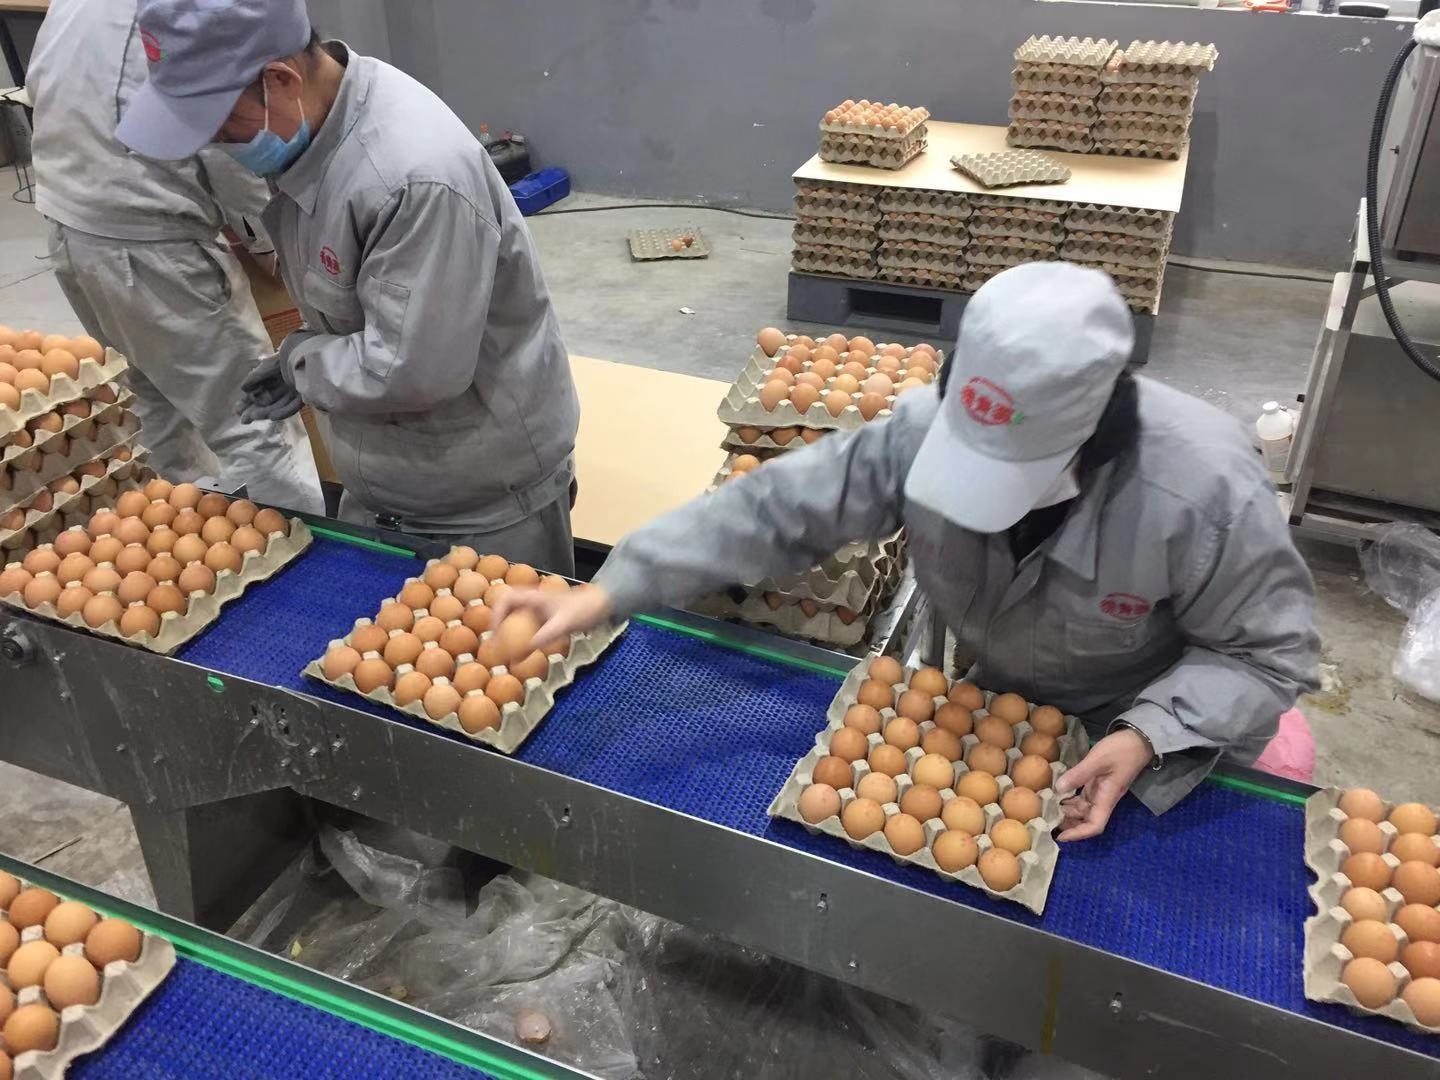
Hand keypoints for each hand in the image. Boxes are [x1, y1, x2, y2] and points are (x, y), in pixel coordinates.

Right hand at [238, 354, 302, 422]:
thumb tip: (243, 390)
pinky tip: (272, 417)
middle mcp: (280, 390)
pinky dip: (283, 412)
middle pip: (266, 405)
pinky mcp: (303, 396)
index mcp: (270, 383)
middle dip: (254, 412)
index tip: (237, 411)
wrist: (303, 352)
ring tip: (254, 416)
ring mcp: (291, 394)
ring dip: (265, 413)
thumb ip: (255, 378)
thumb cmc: (284, 358)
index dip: (246, 404)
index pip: (256, 397)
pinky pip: (292, 407)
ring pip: (277, 407)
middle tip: (244, 420)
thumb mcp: (266, 367)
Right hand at [491, 583, 613, 654]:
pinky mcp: (546, 620)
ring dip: (509, 634)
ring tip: (506, 653)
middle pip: (507, 611)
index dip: (495, 615)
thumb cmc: (585, 609)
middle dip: (499, 627)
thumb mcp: (565, 623)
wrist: (603, 605)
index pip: (506, 600)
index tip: (494, 632)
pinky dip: (522, 639)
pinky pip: (528, 629)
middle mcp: (534, 602)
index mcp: (534, 597)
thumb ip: (547, 634)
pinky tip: (524, 654)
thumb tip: (528, 647)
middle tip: (496, 646)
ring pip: (516, 620)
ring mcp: (539, 610)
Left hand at [1054, 727, 1153, 840]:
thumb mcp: (1098, 760)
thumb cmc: (1121, 750)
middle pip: (1087, 820)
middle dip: (1069, 824)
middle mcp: (1105, 799)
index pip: (1095, 825)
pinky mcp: (1098, 783)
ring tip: (1048, 810)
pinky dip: (1071, 799)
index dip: (1078, 834)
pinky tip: (1057, 796)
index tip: (1061, 837)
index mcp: (1107, 798)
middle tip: (1047, 822)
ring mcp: (1101, 791)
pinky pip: (1083, 797)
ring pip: (1083, 809)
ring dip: (1068, 812)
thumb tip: (1058, 789)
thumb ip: (1078, 774)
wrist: (1138, 739)